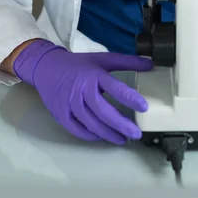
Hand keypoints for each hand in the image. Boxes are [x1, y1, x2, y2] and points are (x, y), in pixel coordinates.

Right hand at [13, 39, 152, 144]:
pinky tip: (103, 137)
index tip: (144, 107)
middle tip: (136, 133)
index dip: (129, 97)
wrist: (47, 67)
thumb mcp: (102, 59)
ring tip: (123, 138)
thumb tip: (150, 63)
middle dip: (121, 124)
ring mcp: (69, 104)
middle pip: (103, 111)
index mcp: (93, 75)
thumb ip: (126, 61)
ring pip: (91, 123)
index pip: (114, 87)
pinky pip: (78, 129)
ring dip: (109, 133)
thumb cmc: (79, 64)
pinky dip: (91, 135)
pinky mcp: (61, 114)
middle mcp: (81, 90)